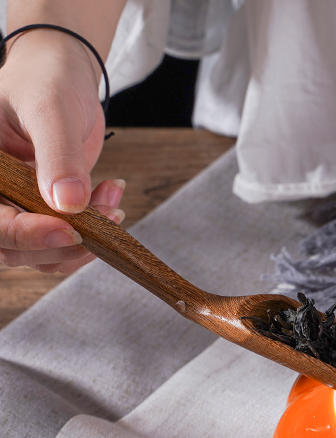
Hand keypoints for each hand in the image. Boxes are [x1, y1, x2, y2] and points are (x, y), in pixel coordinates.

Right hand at [0, 28, 124, 273]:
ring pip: (42, 253)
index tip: (69, 231)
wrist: (63, 77)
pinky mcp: (44, 214)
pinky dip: (94, 233)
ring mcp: (16, 207)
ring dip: (85, 241)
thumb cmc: (47, 81)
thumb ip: (58, 156)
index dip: (26, 234)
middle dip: (64, 243)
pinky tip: (111, 200)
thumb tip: (68, 204)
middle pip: (13, 247)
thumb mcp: (50, 110)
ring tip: (113, 205)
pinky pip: (65, 243)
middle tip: (105, 219)